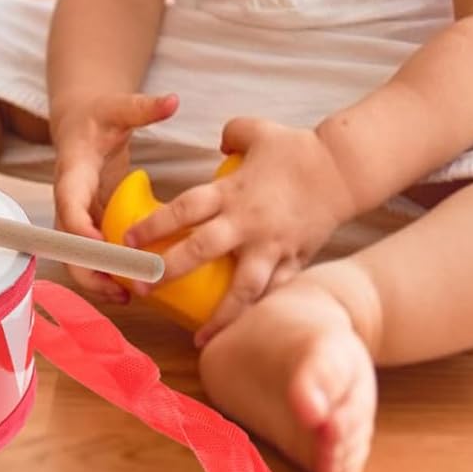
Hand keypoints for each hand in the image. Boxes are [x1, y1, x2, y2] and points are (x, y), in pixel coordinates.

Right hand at [50, 90, 178, 303]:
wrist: (79, 122)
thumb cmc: (98, 115)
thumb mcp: (119, 107)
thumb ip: (143, 107)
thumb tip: (172, 100)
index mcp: (72, 172)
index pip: (68, 204)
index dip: (81, 229)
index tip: (102, 246)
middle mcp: (69, 199)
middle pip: (66, 242)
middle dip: (89, 268)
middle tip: (122, 287)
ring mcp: (78, 214)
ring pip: (76, 256)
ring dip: (97, 279)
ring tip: (129, 296)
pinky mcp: (89, 222)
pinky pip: (91, 254)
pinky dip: (106, 273)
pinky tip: (131, 288)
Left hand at [123, 116, 356, 345]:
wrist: (344, 170)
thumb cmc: (297, 148)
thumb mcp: (256, 131)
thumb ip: (231, 134)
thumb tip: (218, 143)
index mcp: (232, 191)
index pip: (184, 208)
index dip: (154, 225)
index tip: (128, 241)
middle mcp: (248, 222)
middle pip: (202, 250)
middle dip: (169, 271)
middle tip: (142, 288)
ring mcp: (273, 246)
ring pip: (243, 289)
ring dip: (220, 316)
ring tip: (200, 340)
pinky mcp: (295, 261)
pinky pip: (275, 293)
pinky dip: (259, 315)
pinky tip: (246, 335)